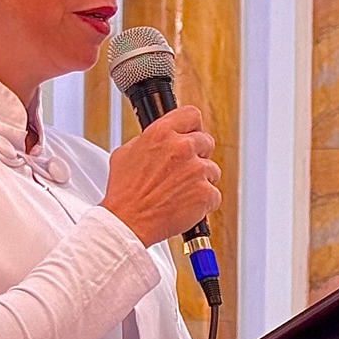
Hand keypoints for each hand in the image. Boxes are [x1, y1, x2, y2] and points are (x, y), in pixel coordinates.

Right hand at [102, 106, 220, 246]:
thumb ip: (148, 141)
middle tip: (184, 170)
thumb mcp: (126, 154)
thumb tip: (160, 139)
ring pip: (212, 170)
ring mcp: (196, 170)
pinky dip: (203, 202)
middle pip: (206, 141)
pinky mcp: (205, 193)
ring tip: (180, 192)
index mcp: (161, 133)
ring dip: (201, 180)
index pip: (191, 115)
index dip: (192, 126)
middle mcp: (181, 147)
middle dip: (198, 155)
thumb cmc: (124, 192)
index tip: (191, 134)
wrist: (127, 223)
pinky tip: (185, 205)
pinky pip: (214, 194)